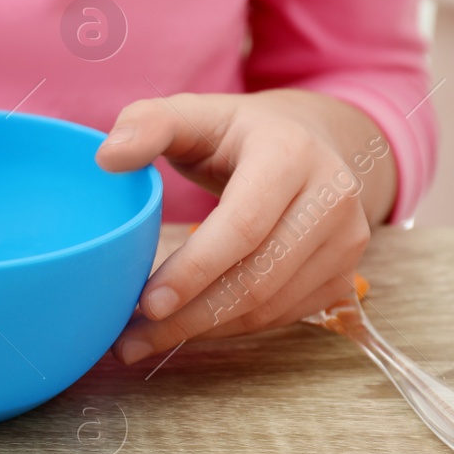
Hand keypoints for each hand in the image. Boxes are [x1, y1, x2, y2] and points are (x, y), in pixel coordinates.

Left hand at [95, 90, 396, 363]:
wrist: (314, 142)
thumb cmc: (238, 133)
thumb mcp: (193, 114)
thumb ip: (146, 125)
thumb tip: (107, 159)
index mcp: (291, 154)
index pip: (243, 226)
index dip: (194, 271)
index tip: (145, 303)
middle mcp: (332, 199)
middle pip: (257, 278)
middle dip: (188, 316)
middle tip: (129, 339)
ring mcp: (346, 242)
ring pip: (268, 307)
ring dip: (202, 330)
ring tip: (143, 339)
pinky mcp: (344, 275)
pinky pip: (280, 317)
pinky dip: (228, 329)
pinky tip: (185, 328)